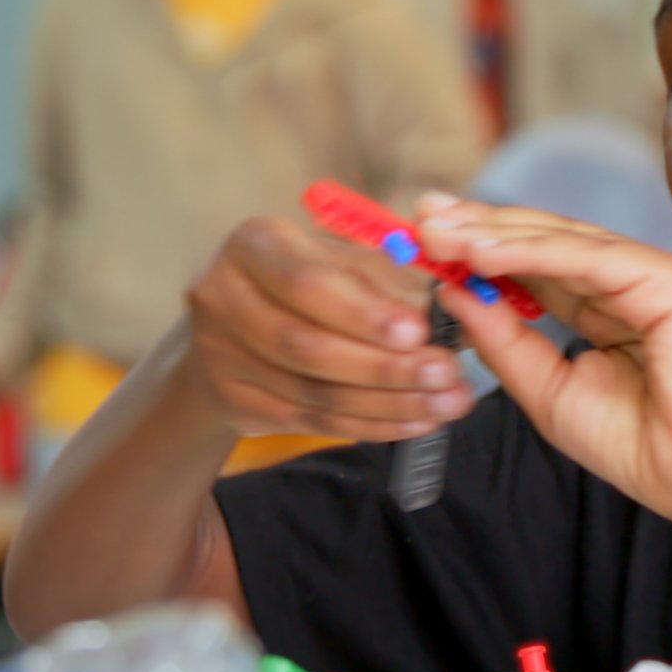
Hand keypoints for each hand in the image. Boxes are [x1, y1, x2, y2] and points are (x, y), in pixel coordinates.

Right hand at [176, 216, 477, 440]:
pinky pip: (313, 422)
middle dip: (385, 366)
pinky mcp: (234, 402)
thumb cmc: (306, 283)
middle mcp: (223, 297)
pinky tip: (416, 421)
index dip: (363, 313)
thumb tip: (451, 305)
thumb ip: (390, 280)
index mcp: (255, 245)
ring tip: (446, 402)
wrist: (235, 328)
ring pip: (314, 392)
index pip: (306, 282)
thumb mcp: (341, 261)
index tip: (419, 332)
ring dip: (389, 402)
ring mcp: (221, 355)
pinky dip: (372, 425)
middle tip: (445, 373)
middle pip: (307, 346)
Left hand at [415, 197, 671, 536]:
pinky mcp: (667, 279)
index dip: (482, 248)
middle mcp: (631, 282)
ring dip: (496, 234)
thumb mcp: (549, 391)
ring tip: (438, 233)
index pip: (537, 265)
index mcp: (610, 307)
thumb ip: (505, 340)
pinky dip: (532, 253)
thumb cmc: (643, 446)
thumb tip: (454, 292)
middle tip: (422, 215)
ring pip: (563, 241)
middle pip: (546, 240)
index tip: (426, 240)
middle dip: (481, 225)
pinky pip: (588, 258)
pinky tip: (482, 254)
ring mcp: (652, 275)